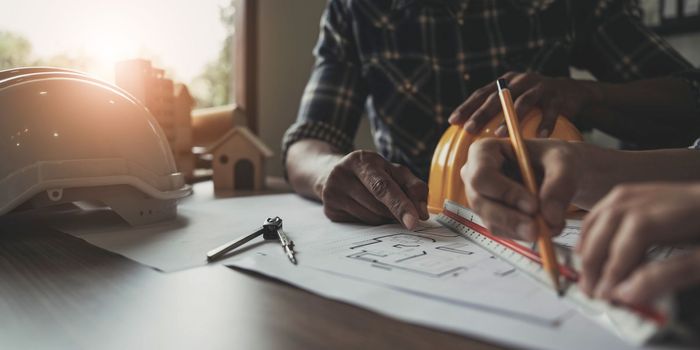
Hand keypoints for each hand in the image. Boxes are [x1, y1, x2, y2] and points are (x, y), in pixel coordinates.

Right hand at [318, 150, 428, 228]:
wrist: (332, 172)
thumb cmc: (370, 172)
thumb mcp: (393, 171)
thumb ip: (413, 187)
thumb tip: (422, 212)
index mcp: (361, 160)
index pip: (383, 186)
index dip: (400, 205)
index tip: (414, 221)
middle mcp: (342, 175)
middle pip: (378, 206)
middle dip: (395, 213)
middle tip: (404, 213)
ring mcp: (332, 193)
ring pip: (370, 218)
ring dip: (384, 218)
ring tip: (380, 204)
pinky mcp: (329, 210)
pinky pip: (360, 225)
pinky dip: (370, 221)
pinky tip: (366, 208)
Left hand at [449, 72, 598, 136]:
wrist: (571, 93)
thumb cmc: (535, 103)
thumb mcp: (514, 101)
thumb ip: (496, 111)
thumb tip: (468, 133)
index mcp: (506, 82)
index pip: (482, 93)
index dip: (467, 106)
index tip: (453, 120)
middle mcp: (521, 81)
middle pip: (497, 96)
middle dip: (482, 113)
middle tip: (469, 128)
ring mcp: (540, 87)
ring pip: (523, 102)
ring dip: (510, 119)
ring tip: (499, 135)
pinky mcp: (558, 97)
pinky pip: (550, 112)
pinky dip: (545, 124)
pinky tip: (540, 137)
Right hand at [462, 138, 583, 240]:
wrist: (561, 174)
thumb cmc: (556, 159)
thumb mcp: (564, 161)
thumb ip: (559, 184)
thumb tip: (549, 217)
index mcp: (484, 151)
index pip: (481, 175)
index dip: (504, 192)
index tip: (533, 205)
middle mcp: (475, 175)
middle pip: (480, 202)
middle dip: (510, 218)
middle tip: (538, 229)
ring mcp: (481, 198)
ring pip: (491, 220)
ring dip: (520, 229)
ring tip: (551, 228)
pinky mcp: (491, 216)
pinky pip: (502, 231)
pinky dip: (523, 234)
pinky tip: (545, 228)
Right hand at [577, 183, 699, 305]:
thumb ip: (669, 275)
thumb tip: (627, 292)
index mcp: (679, 208)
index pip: (635, 233)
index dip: (616, 265)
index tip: (608, 294)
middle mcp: (656, 194)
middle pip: (611, 222)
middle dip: (595, 260)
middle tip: (591, 292)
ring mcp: (644, 190)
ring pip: (603, 214)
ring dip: (589, 247)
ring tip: (588, 276)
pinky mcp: (639, 193)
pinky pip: (605, 209)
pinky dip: (592, 231)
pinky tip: (592, 250)